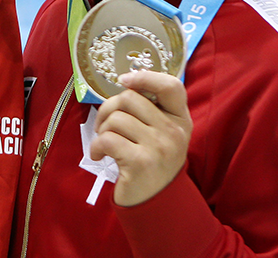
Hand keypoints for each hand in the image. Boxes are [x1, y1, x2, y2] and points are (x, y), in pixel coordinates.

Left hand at [90, 70, 192, 206]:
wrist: (154, 202)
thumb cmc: (151, 161)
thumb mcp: (160, 133)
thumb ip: (150, 109)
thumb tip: (125, 82)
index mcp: (181, 119)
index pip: (171, 86)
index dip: (146, 76)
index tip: (124, 80)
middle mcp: (174, 131)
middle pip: (131, 98)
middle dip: (108, 109)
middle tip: (105, 126)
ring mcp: (159, 146)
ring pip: (116, 118)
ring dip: (102, 129)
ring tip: (105, 143)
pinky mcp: (141, 162)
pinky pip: (107, 139)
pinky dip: (95, 146)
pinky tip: (98, 155)